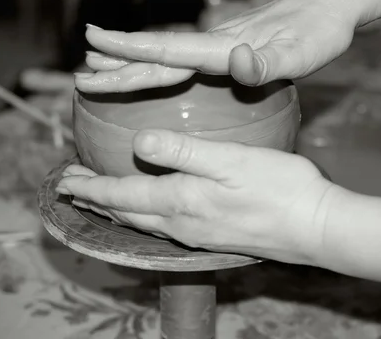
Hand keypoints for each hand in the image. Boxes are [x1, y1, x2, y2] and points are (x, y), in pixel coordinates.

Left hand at [55, 129, 338, 264]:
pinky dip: (143, 216)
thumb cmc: (279, 188)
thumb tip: (139, 143)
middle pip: (126, 214)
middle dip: (96, 199)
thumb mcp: (230, 161)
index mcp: (181, 201)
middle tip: (72, 186)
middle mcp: (183, 223)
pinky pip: (164, 227)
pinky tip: (150, 209)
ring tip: (100, 198)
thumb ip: (182, 152)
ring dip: (117, 209)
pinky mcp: (214, 237)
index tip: (64, 179)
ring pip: (144, 223)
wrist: (316, 227)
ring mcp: (198, 234)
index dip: (90, 188)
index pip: (121, 197)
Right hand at [76, 0, 362, 92]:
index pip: (167, 51)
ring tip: (99, 66)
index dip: (129, 53)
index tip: (93, 49)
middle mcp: (214, 44)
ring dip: (130, 64)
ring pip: (165, 58)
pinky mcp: (227, 48)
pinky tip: (153, 68)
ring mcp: (218, 45)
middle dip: (117, 66)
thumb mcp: (300, 54)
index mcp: (222, 47)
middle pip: (157, 58)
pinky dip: (157, 65)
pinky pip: (182, 60)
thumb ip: (265, 62)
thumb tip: (234, 60)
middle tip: (80, 74)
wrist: (332, 6)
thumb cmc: (319, 32)